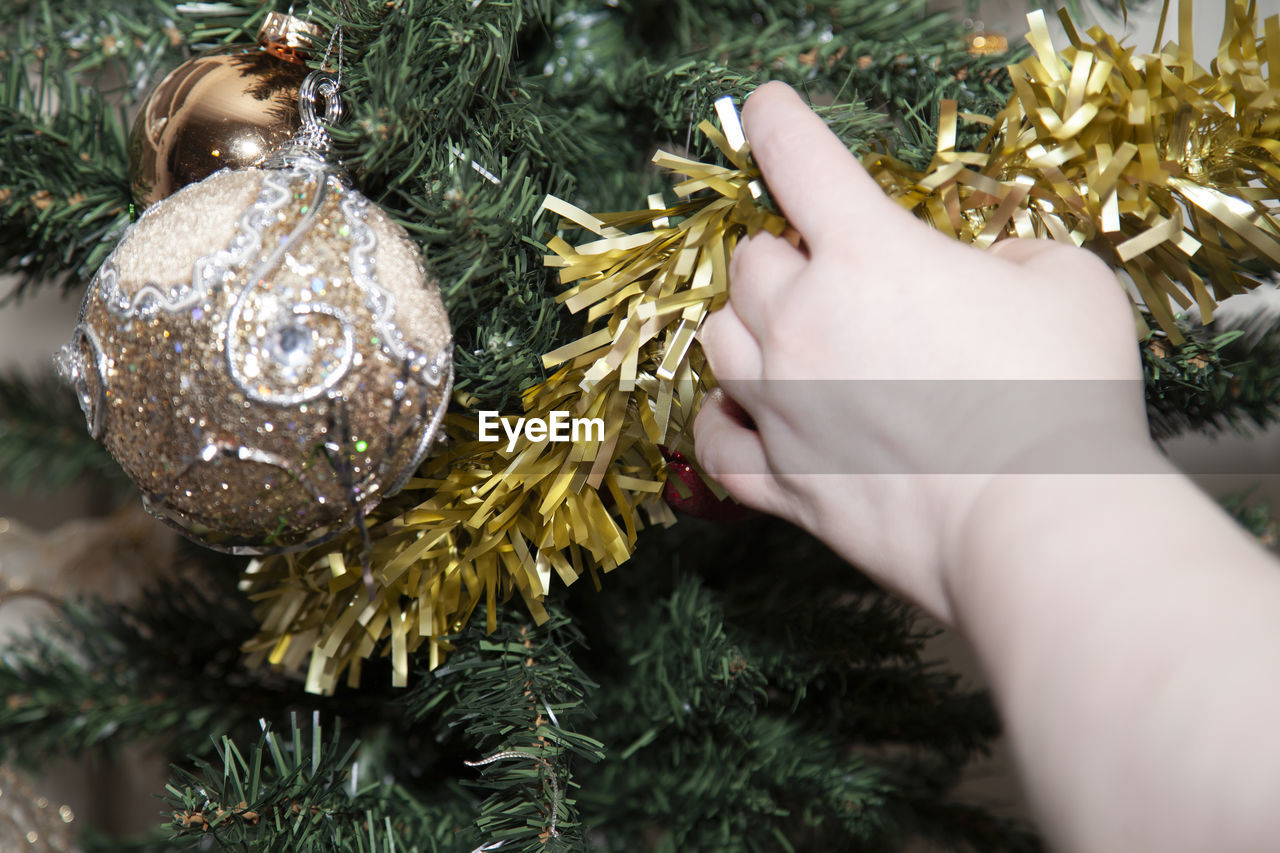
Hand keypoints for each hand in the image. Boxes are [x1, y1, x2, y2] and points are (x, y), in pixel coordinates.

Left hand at [694, 82, 1150, 622]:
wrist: (1037, 525)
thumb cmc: (1064, 397)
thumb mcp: (1066, 281)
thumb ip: (1007, 254)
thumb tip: (977, 272)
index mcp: (867, 255)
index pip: (798, 158)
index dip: (777, 122)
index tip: (766, 108)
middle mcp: (802, 323)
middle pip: (749, 261)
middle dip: (784, 254)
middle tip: (828, 272)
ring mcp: (781, 406)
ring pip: (717, 340)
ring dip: (748, 325)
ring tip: (790, 337)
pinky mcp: (780, 483)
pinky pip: (716, 441)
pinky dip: (725, 421)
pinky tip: (746, 416)